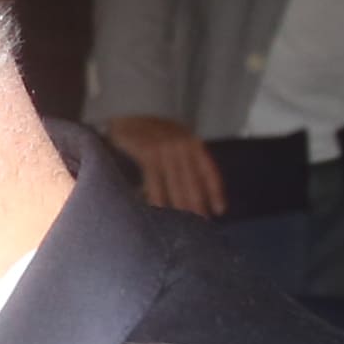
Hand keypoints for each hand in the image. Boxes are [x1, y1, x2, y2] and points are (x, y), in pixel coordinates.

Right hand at [102, 114, 222, 214]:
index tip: (219, 211)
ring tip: (182, 225)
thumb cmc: (149, 134)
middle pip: (193, 181)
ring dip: (180, 206)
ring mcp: (166, 148)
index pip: (208, 171)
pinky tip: (159, 210)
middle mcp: (182, 144)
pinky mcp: (148, 152)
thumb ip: (183, 161)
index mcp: (192, 142)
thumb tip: (191, 192)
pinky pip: (155, 181)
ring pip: (176, 184)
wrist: (124, 117)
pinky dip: (157, 197)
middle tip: (201, 226)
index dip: (215, 192)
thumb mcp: (173, 141)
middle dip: (197, 205)